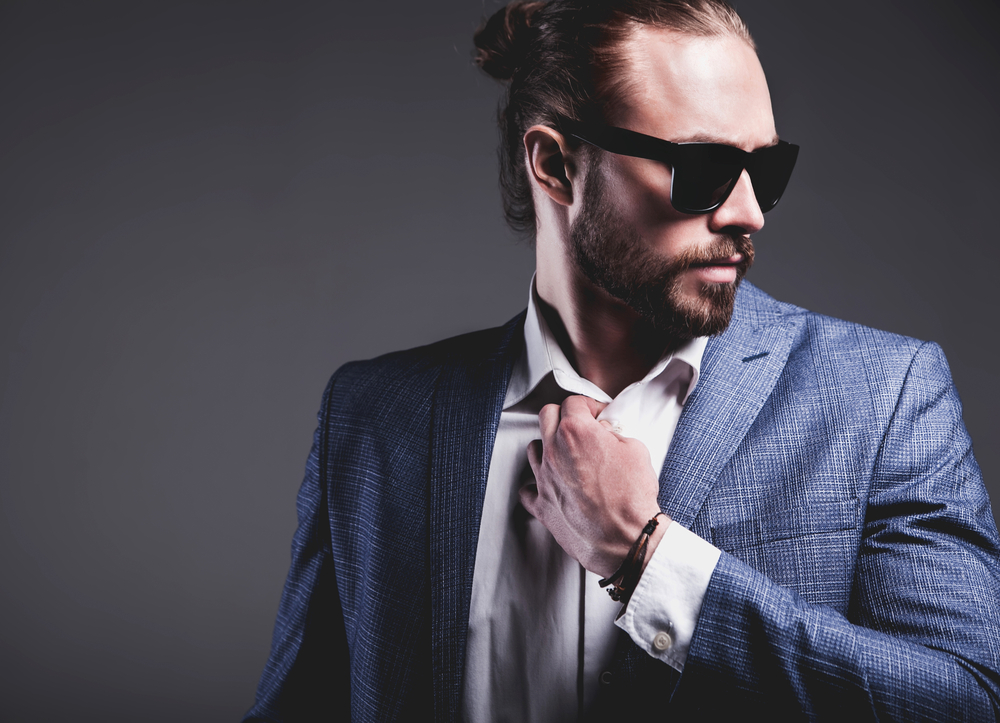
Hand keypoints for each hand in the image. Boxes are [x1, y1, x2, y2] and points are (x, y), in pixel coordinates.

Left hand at [519, 395, 667, 577]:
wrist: (626, 539)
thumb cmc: (632, 498)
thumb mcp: (636, 451)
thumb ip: (616, 435)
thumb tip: (607, 435)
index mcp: (576, 432)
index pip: (573, 403)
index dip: (588, 405)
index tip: (596, 414)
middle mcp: (555, 451)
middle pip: (546, 416)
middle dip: (563, 415)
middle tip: (577, 424)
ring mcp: (544, 478)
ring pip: (533, 448)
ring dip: (548, 446)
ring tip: (564, 453)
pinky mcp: (542, 504)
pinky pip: (527, 489)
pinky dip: (535, 485)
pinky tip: (548, 484)